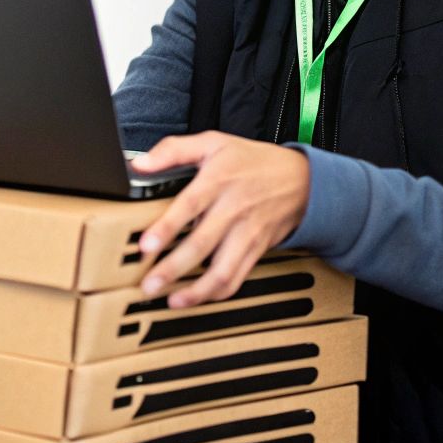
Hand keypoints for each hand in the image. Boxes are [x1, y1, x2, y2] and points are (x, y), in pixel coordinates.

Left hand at [131, 132, 311, 308]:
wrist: (302, 179)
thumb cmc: (252, 160)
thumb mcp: (213, 142)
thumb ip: (172, 150)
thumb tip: (139, 164)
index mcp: (218, 180)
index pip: (189, 207)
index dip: (166, 228)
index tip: (146, 247)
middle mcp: (233, 210)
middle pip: (201, 244)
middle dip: (173, 268)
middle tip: (149, 285)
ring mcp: (246, 233)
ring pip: (222, 270)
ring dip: (196, 290)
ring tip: (172, 300)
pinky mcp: (256, 250)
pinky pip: (237, 277)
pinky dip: (217, 292)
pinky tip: (197, 298)